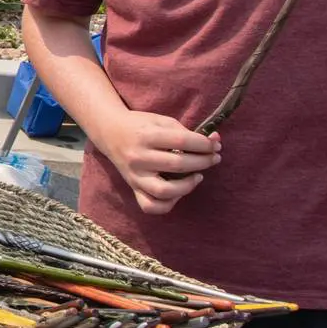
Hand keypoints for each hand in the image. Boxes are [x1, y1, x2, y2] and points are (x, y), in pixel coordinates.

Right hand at [98, 110, 220, 215]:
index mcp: (146, 135)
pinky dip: (168, 203)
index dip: (204, 144)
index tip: (215, 145)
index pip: (182, 141)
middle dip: (203, 161)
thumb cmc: (140, 125)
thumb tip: (215, 141)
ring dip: (188, 186)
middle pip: (177, 164)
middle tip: (214, 158)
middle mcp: (139, 157)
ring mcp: (135, 176)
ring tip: (198, 176)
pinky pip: (150, 206)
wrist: (110, 132)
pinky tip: (178, 192)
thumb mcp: (162, 121)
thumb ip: (187, 132)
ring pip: (164, 191)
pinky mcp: (133, 187)